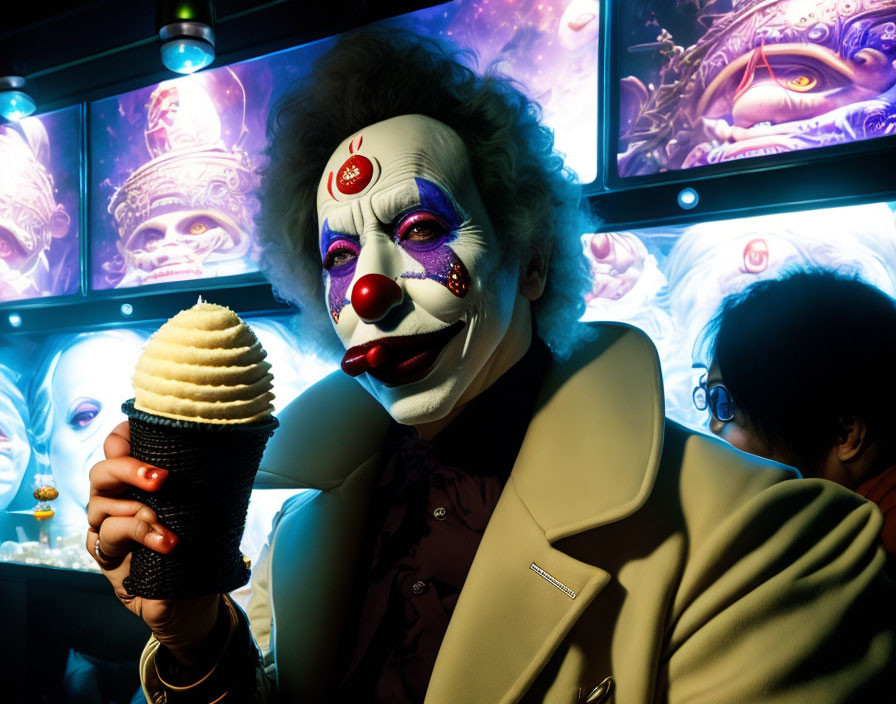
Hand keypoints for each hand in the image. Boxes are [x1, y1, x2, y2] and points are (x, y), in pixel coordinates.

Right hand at [86, 420, 221, 665]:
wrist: (195, 600)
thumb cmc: (199, 548)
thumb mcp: (203, 507)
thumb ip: (197, 479)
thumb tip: (224, 444)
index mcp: (135, 483)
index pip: (117, 448)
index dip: (122, 436)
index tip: (143, 432)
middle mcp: (115, 501)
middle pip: (101, 472)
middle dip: (128, 468)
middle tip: (161, 479)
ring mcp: (106, 529)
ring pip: (100, 503)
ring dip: (138, 509)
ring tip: (167, 524)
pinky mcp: (106, 556)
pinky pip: (109, 535)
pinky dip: (139, 533)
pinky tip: (165, 542)